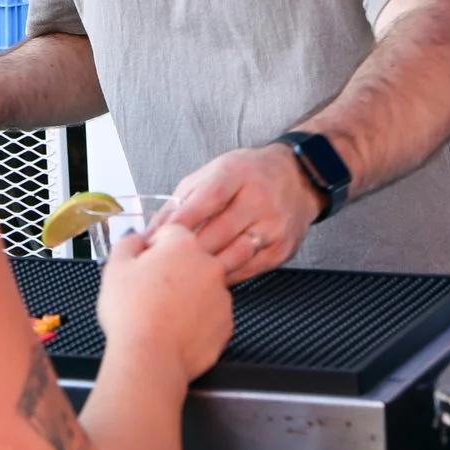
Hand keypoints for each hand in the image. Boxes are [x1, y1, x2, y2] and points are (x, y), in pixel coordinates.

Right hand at [96, 222, 232, 385]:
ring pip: (202, 288)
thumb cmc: (132, 314)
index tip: (143, 265)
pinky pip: (210, 315)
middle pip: (190, 259)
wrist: (150, 359)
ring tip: (161, 314)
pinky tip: (175, 328)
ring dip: (187, 295)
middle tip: (150, 291)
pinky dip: (196, 319)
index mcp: (183, 245)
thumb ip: (128, 243)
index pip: (170, 232)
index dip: (152, 248)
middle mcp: (210, 266)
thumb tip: (136, 239)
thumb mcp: (115, 268)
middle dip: (172, 270)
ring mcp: (222, 296)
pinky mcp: (226, 324)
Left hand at [168, 143, 326, 284]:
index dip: (181, 222)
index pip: (207, 199)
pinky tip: (210, 276)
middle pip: (218, 233)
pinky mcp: (282, 250)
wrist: (297, 178)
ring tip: (184, 275)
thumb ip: (181, 200)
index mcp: (237, 174)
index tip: (157, 240)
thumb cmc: (248, 174)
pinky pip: (248, 271)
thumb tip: (152, 230)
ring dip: (205, 268)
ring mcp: (273, 226)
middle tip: (163, 265)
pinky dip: (225, 276)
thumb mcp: (213, 173)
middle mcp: (259, 199)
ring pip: (233, 257)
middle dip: (187, 251)